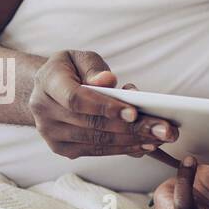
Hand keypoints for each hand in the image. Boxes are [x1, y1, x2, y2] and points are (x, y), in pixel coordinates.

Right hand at [29, 51, 177, 158]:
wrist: (46, 89)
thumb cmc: (70, 69)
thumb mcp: (79, 58)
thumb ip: (93, 67)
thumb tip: (108, 81)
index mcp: (47, 83)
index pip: (76, 99)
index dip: (105, 107)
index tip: (134, 112)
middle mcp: (44, 111)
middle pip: (91, 124)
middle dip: (131, 128)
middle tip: (164, 129)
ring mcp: (51, 134)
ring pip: (96, 141)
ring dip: (131, 141)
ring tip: (159, 138)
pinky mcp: (62, 149)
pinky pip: (95, 151)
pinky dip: (121, 148)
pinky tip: (143, 145)